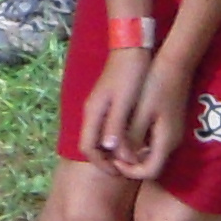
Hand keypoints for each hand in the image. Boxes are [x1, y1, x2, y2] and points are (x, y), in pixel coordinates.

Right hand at [78, 45, 148, 163]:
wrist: (132, 48)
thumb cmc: (130, 75)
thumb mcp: (125, 102)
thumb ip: (115, 125)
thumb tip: (109, 149)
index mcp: (93, 113)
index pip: (88, 149)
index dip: (101, 164)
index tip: (118, 173)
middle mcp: (91, 112)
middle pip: (91, 145)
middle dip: (105, 160)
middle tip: (124, 169)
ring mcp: (97, 106)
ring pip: (98, 136)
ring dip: (110, 151)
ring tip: (128, 158)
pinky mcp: (106, 101)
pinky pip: (104, 127)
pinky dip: (114, 139)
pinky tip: (129, 140)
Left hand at [104, 58, 193, 182]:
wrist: (176, 63)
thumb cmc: (156, 84)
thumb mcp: (140, 111)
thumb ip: (131, 136)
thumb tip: (120, 156)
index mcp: (166, 141)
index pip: (149, 172)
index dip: (129, 170)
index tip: (114, 158)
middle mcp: (172, 142)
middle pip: (151, 165)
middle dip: (130, 163)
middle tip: (111, 152)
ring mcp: (174, 134)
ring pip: (152, 154)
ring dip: (134, 153)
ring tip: (116, 142)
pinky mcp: (171, 125)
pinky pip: (154, 142)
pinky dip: (140, 143)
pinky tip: (128, 131)